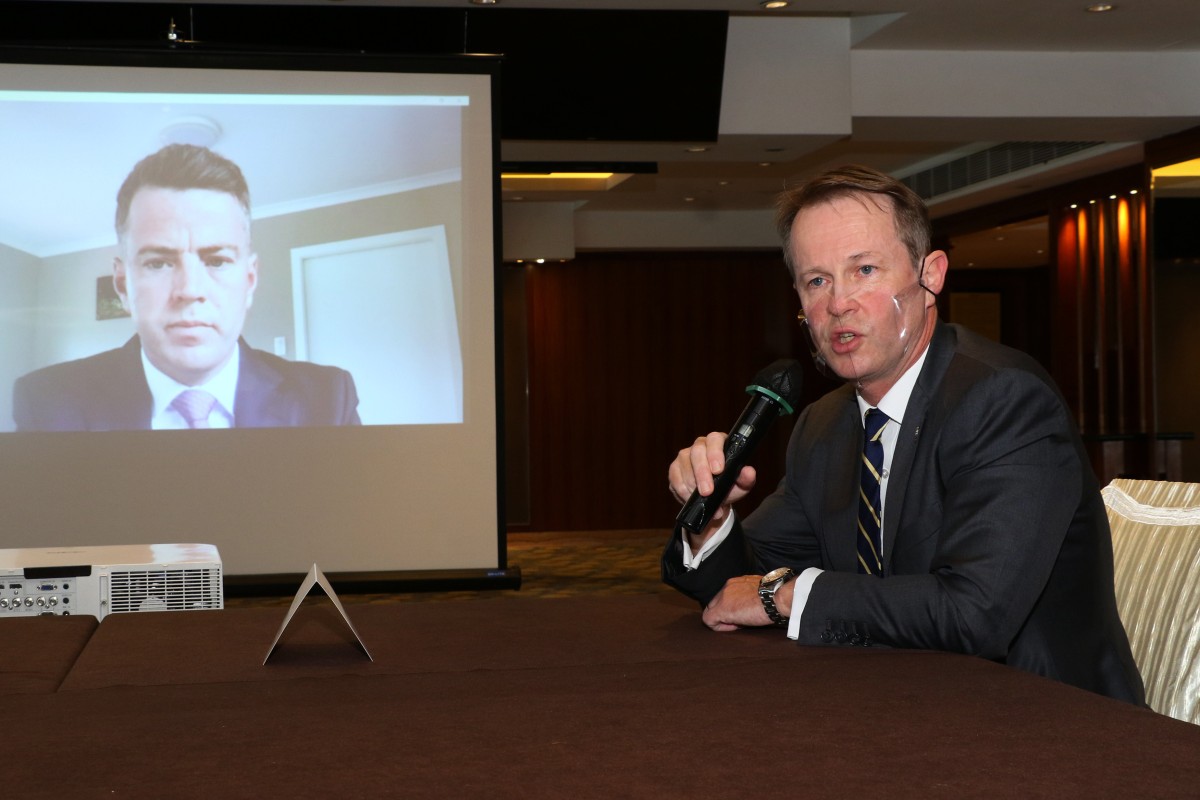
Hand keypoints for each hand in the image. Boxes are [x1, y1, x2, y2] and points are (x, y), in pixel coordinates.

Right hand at [668, 432, 757, 547]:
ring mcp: (685, 456)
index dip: (715, 453)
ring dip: (691, 483)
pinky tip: (690, 498)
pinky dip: (682, 489)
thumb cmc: (729, 487)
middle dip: (702, 473)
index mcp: (719, 443)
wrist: (715, 501)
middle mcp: (700, 446)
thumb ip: (746, 478)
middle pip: (697, 452)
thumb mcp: (741, 485)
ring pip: (684, 464)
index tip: (718, 470)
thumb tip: (749, 471)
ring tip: (702, 499)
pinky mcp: (675, 468)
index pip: (715, 439)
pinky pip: (674, 476)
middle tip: (708, 491)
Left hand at [702, 574, 777, 630]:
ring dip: (723, 619)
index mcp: (737, 582)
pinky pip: (709, 619)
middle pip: (716, 603)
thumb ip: (751, 594)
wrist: (777, 597)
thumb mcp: (760, 591)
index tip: (744, 614)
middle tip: (740, 621)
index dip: (732, 607)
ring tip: (740, 624)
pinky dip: (719, 627)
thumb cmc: (775, 596)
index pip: (725, 595)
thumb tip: (751, 604)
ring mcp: (723, 597)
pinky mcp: (722, 609)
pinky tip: (734, 628)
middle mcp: (727, 586)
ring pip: (711, 610)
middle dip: (725, 613)